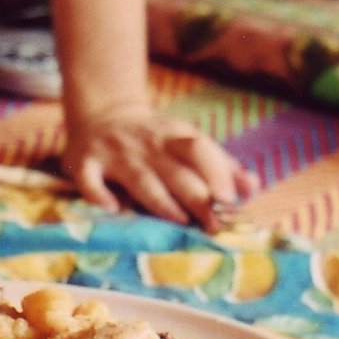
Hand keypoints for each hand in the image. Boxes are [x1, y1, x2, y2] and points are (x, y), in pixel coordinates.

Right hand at [63, 111, 256, 232]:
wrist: (103, 112)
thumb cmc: (155, 138)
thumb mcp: (187, 141)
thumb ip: (220, 164)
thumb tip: (253, 187)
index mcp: (175, 136)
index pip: (199, 149)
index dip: (216, 172)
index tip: (230, 199)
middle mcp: (147, 143)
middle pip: (176, 171)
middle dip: (197, 198)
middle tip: (213, 226)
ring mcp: (115, 152)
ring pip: (141, 178)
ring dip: (160, 199)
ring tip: (178, 220)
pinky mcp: (85, 162)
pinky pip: (90, 180)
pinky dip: (99, 194)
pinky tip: (114, 209)